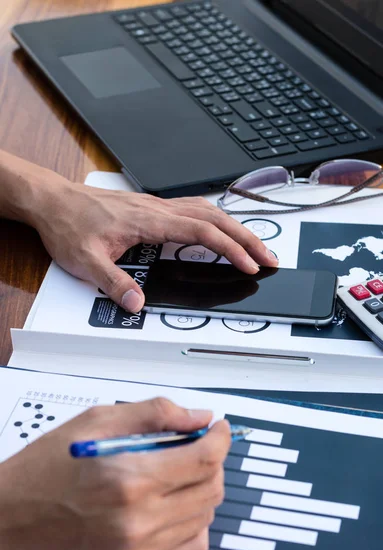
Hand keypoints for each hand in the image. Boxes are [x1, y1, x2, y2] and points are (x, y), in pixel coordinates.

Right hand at [0, 398, 230, 549]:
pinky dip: (194, 521)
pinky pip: (191, 547)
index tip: (217, 427)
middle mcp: (139, 519)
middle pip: (210, 486)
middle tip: (196, 444)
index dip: (219, 437)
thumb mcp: (95, 422)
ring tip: (181, 471)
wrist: (7, 521)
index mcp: (130, 478)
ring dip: (203, 487)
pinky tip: (175, 503)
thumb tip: (196, 417)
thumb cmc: (43, 469)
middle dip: (212, 458)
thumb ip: (153, 414)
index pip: (204, 457)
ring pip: (205, 515)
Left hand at [30, 173, 277, 312]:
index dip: (230, 248)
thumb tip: (137, 303)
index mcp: (149, 220)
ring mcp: (157, 206)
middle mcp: (158, 209)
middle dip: (247, 237)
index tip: (249, 264)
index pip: (201, 232)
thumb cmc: (69, 224)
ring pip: (208, 210)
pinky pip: (194, 210)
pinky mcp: (152, 208)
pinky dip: (216, 221)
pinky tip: (219, 230)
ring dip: (235, 227)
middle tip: (269, 257)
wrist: (53, 201)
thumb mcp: (86, 261)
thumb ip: (113, 283)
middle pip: (215, 218)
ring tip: (254, 246)